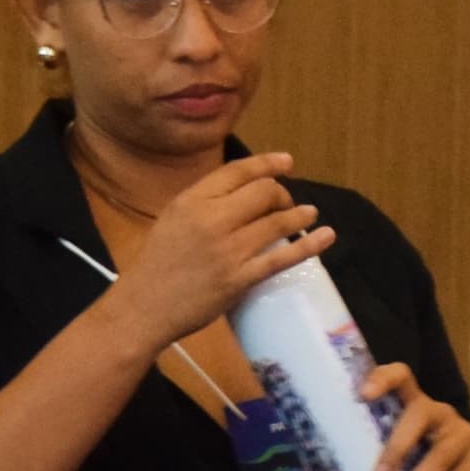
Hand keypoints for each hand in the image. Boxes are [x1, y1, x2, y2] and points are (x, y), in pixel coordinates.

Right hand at [112, 150, 330, 349]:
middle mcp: (211, 219)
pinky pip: (281, 258)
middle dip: (281, 193)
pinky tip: (325, 236)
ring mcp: (228, 250)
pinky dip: (308, 245)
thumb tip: (242, 190)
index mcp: (192, 200)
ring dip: (299, 214)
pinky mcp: (240, 278)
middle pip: (263, 192)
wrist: (144, 307)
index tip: (287, 162)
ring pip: (276, 222)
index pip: (238, 171)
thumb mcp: (173, 218)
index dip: (267, 163)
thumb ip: (204, 202)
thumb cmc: (157, 264)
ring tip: (309, 214)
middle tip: (285, 203)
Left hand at [358, 364, 469, 470]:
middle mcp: (439, 412)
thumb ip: (378, 449)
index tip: (362, 395)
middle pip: (420, 416)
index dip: (383, 379)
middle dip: (397, 447)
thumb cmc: (421, 460)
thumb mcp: (403, 448)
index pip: (401, 376)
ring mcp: (462, 434)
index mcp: (414, 403)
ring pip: (440, 455)